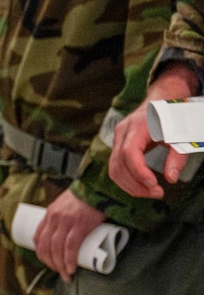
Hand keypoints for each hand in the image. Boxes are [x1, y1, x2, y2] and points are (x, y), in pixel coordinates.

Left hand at [34, 189, 104, 280]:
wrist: (100, 187)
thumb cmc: (87, 198)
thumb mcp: (69, 205)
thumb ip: (66, 217)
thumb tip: (70, 233)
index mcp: (50, 213)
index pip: (38, 237)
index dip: (41, 252)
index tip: (49, 262)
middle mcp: (54, 218)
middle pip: (46, 245)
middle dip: (50, 263)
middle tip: (60, 272)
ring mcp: (66, 221)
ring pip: (56, 248)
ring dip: (60, 265)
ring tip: (67, 275)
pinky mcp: (80, 225)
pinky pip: (70, 246)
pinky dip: (69, 260)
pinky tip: (71, 268)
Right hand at [108, 67, 199, 198]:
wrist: (163, 101)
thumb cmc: (173, 117)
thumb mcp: (181, 135)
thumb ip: (176, 157)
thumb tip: (171, 179)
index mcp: (138, 126)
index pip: (128, 152)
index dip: (138, 172)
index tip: (153, 185)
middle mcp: (123, 132)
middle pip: (118, 164)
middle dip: (135, 183)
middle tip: (156, 193)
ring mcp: (118, 138)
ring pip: (113, 168)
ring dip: (130, 185)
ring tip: (150, 192)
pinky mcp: (119, 145)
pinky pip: (116, 166)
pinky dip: (127, 180)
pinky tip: (142, 185)